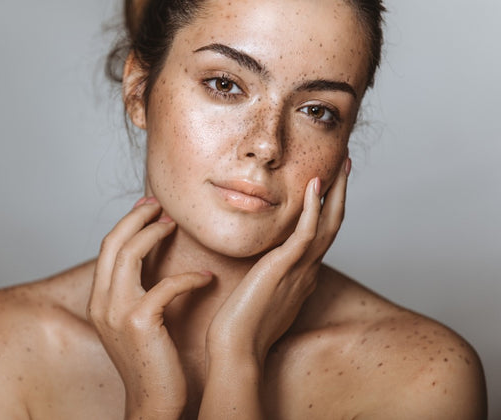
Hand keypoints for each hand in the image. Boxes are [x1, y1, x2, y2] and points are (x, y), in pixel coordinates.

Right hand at [87, 197, 211, 418]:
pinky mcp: (139, 322)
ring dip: (154, 234)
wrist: (152, 402)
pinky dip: (188, 277)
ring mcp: (117, 312)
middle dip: (136, 217)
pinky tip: (206, 279)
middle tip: (159, 205)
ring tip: (175, 226)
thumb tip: (152, 264)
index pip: (107, 248)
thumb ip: (137, 293)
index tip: (148, 208)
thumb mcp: (135, 322)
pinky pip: (165, 284)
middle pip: (113, 242)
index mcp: (99, 300)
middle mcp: (101, 302)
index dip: (127, 223)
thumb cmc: (152, 362)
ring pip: (129, 253)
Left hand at [207, 157, 349, 363]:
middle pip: (332, 226)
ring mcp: (299, 269)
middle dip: (340, 195)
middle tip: (346, 167)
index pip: (320, 237)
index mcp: (301, 277)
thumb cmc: (242, 328)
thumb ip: (270, 282)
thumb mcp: (262, 298)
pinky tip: (314, 185)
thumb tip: (266, 271)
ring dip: (335, 193)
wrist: (236, 349)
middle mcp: (307, 271)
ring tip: (341, 166)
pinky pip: (305, 233)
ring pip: (327, 225)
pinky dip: (312, 208)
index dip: (328, 210)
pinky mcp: (284, 268)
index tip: (328, 188)